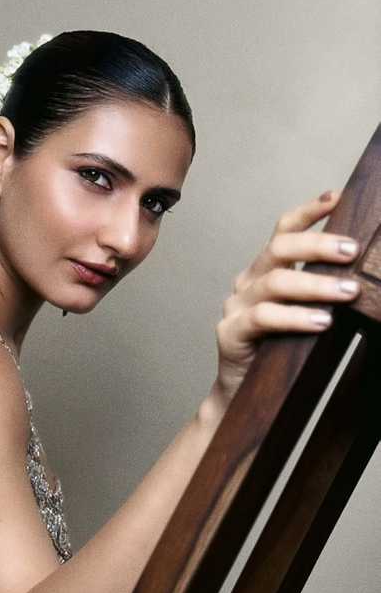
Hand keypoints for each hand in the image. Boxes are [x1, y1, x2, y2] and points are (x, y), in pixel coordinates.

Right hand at [212, 190, 360, 404]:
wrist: (241, 394)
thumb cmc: (278, 353)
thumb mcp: (302, 316)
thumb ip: (320, 294)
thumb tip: (362, 276)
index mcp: (264, 272)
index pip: (283, 232)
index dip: (308, 213)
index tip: (336, 197)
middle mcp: (247, 282)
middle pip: (279, 249)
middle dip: (318, 245)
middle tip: (353, 251)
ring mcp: (236, 306)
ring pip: (276, 282)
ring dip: (316, 285)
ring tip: (348, 292)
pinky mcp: (230, 332)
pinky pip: (263, 317)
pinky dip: (295, 317)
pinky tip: (321, 322)